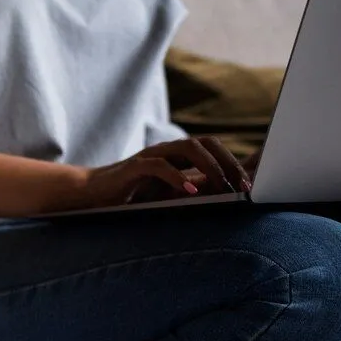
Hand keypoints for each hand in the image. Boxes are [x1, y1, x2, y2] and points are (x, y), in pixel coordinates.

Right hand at [75, 137, 253, 209]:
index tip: (249, 185)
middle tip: (242, 186)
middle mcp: (167, 150)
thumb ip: (189, 190)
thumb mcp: (165, 194)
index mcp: (176, 156)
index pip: (212, 148)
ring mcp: (151, 156)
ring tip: (223, 187)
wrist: (90, 195)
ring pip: (189, 148)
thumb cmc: (128, 197)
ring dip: (210, 167)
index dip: (233, 163)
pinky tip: (190, 193)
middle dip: (228, 163)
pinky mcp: (134, 167)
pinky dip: (178, 178)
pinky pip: (160, 166)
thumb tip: (221, 196)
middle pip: (206, 143)